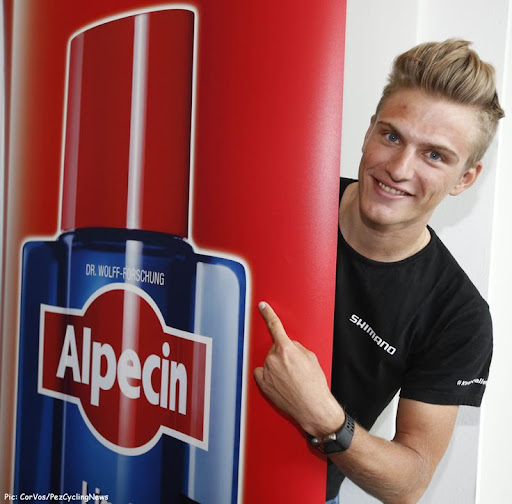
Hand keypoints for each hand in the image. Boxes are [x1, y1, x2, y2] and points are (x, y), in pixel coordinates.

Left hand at [254, 301, 343, 436]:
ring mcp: (266, 372)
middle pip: (275, 348)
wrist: (313, 408)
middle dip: (283, 353)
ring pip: (269, 361)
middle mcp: (273, 359)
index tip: (262, 306)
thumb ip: (296, 347)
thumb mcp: (310, 357)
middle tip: (295, 367)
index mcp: (286, 349)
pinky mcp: (263, 384)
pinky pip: (261, 372)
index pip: (275, 326)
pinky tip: (279, 382)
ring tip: (290, 379)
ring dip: (277, 366)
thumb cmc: (314, 384)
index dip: (268, 314)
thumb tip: (288, 346)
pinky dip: (268, 375)